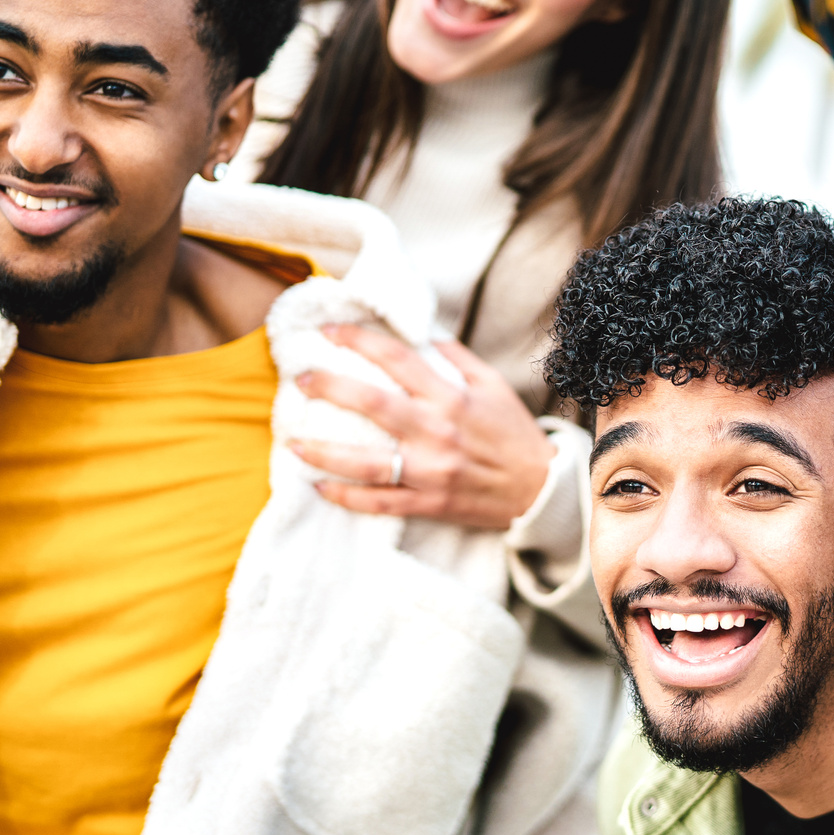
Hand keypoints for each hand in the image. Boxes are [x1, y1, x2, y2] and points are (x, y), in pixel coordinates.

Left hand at [290, 323, 554, 528]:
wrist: (541, 491)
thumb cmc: (515, 435)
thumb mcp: (494, 386)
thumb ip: (456, 359)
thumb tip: (422, 332)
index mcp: (453, 398)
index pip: (399, 360)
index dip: (361, 341)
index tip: (330, 331)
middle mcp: (437, 433)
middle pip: (373, 405)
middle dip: (330, 388)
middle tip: (300, 378)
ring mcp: (431, 472)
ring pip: (367, 462)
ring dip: (324, 452)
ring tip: (292, 442)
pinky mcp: (429, 504)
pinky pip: (379, 503)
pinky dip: (346, 497)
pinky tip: (319, 487)